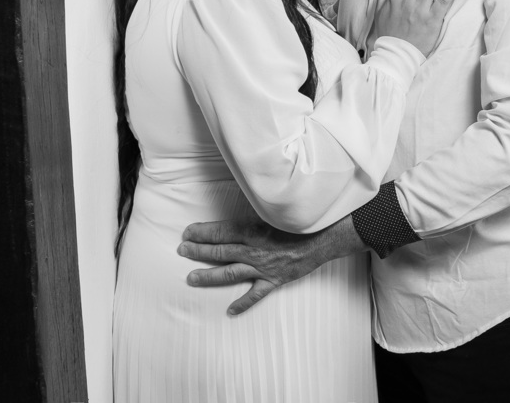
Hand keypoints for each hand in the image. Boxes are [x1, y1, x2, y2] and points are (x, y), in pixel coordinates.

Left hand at [178, 217, 363, 314]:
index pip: (221, 231)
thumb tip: (243, 198)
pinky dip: (243, 303)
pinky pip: (256, 294)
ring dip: (209, 276)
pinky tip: (229, 311)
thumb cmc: (303, 220)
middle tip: (182, 250)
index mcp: (254, 230)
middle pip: (221, 251)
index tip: (188, 232)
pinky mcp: (275, 280)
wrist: (327, 237)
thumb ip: (258, 208)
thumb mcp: (277, 209)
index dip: (202, 232)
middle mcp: (255, 250)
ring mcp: (264, 268)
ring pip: (230, 273)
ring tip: (191, 278)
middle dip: (199, 251)